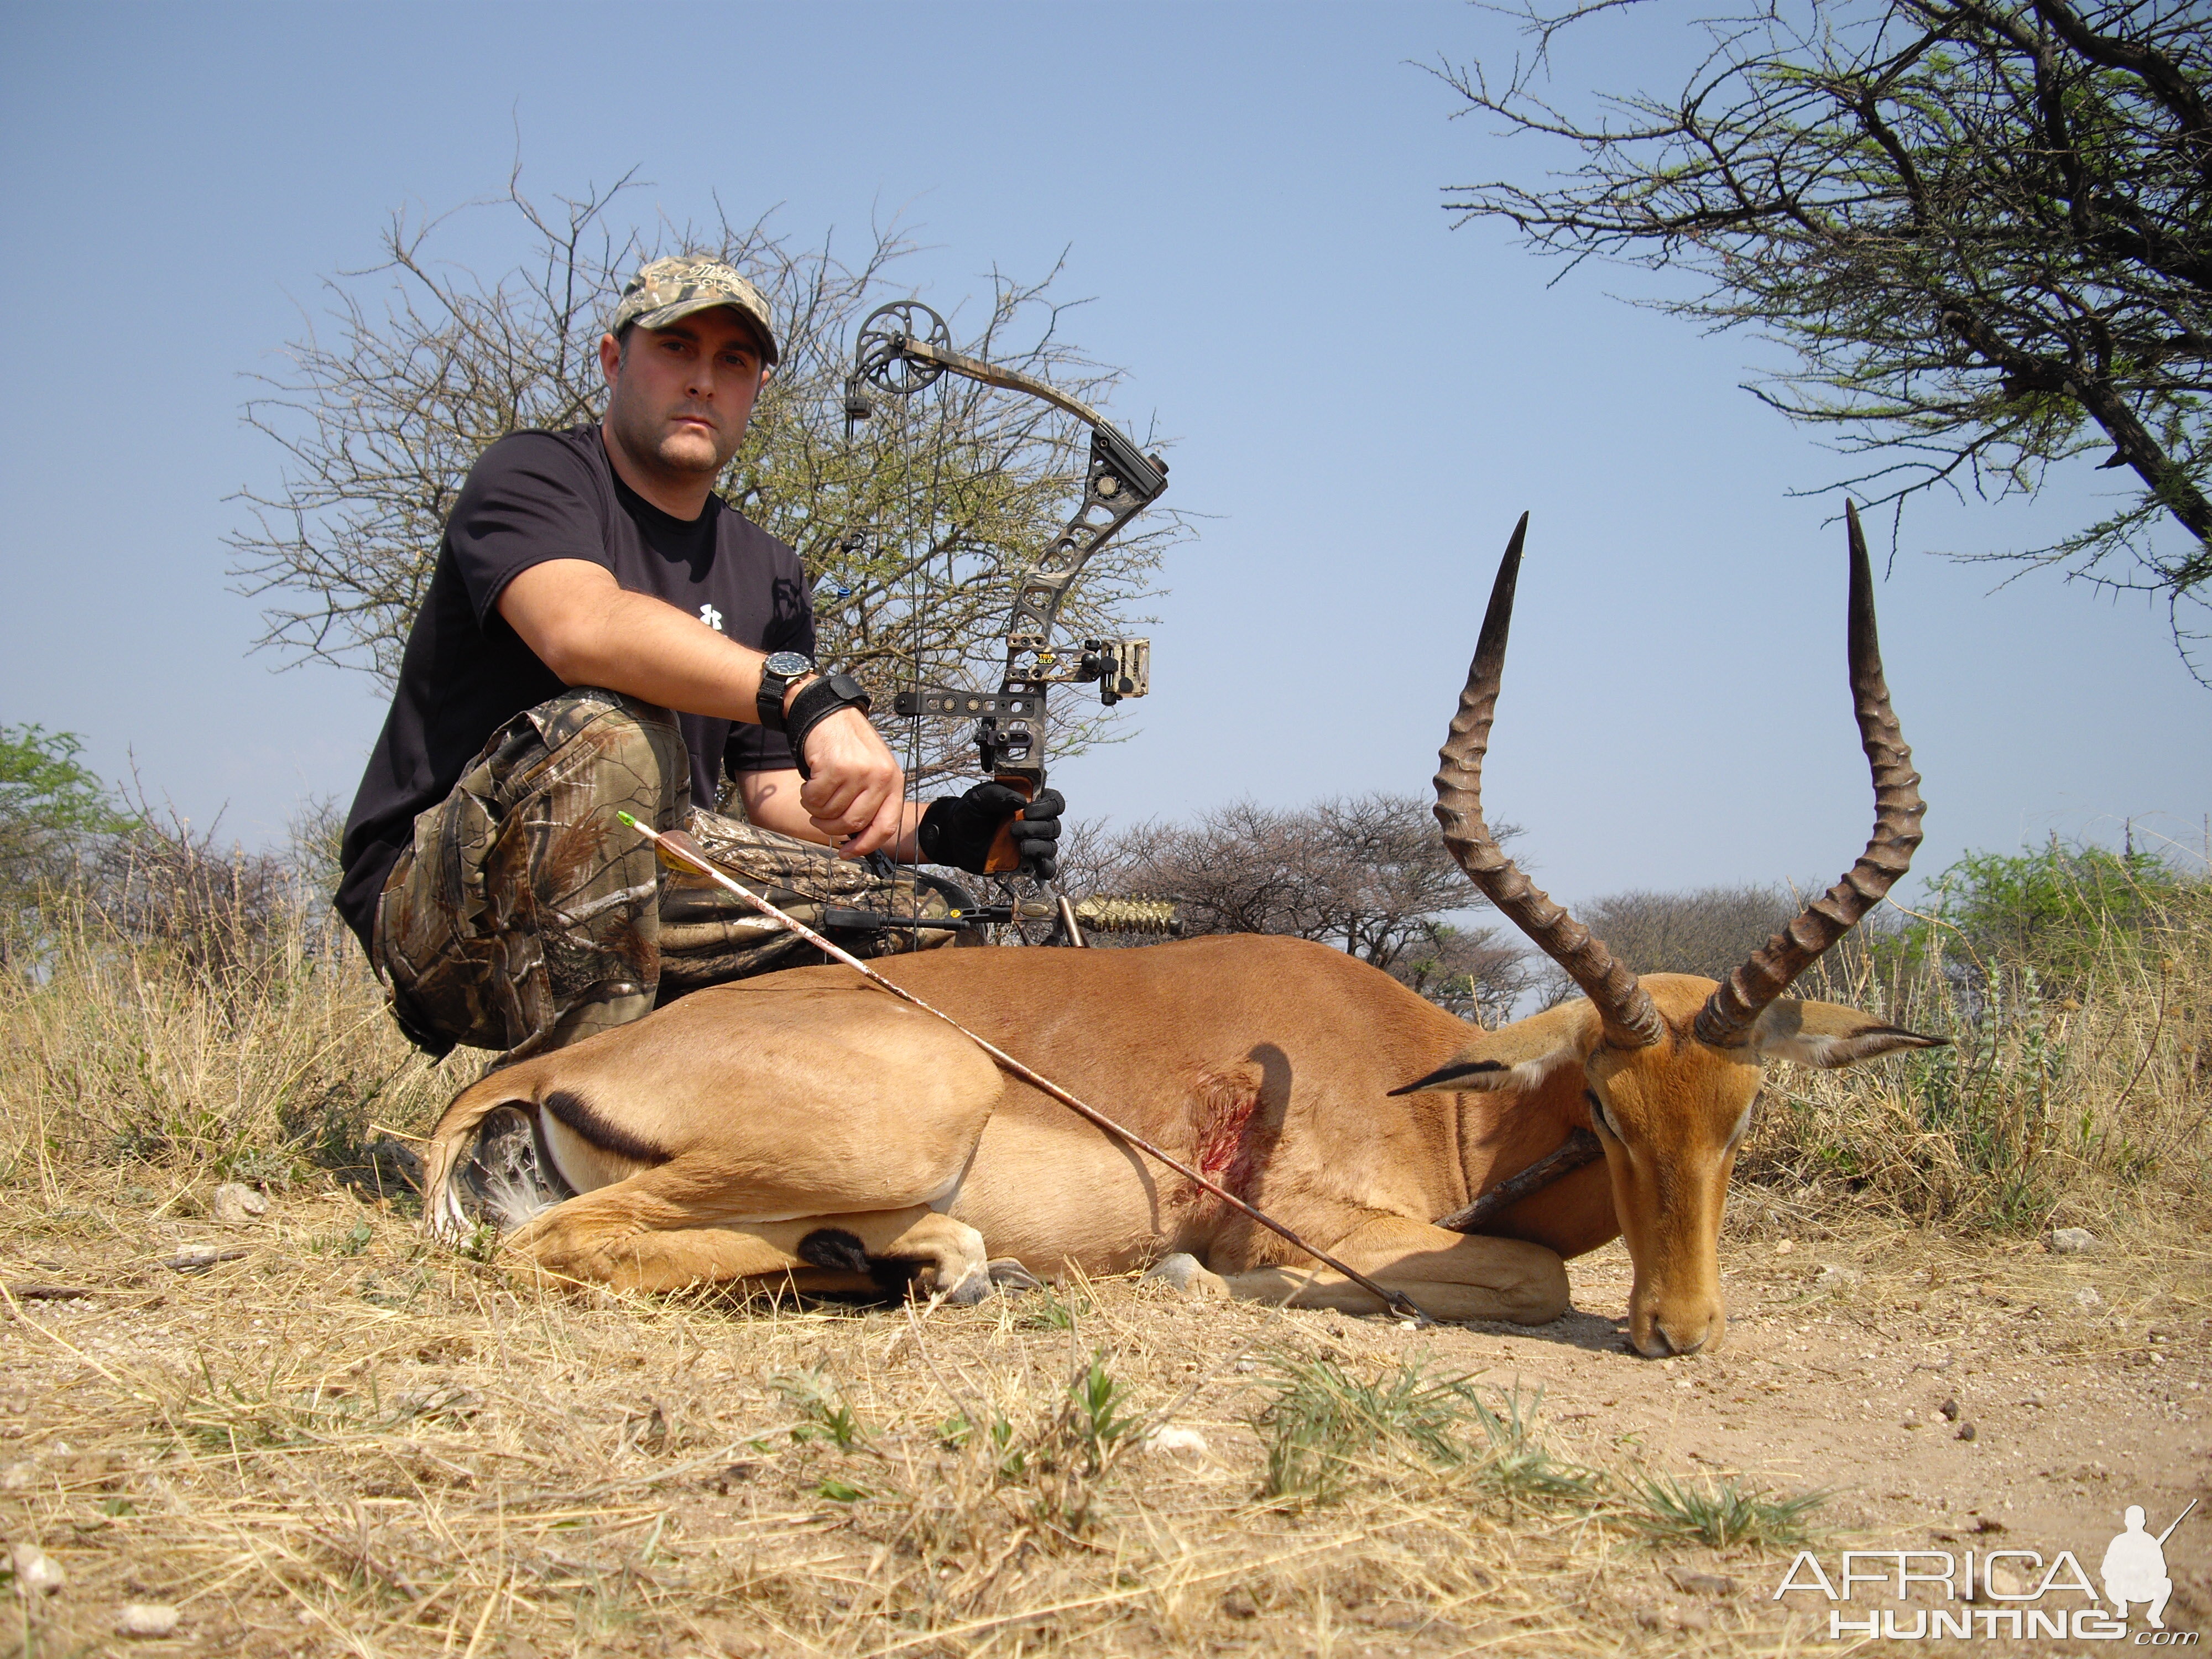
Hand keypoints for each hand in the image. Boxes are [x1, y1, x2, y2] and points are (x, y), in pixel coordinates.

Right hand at [796, 705, 905, 856]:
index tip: (848, 853)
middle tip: (820, 818)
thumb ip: (871, 800)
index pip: (886, 826)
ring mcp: (858, 771)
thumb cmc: (848, 746)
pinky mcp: (835, 767)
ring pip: (831, 813)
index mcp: (894, 781)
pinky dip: (807, 796)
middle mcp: (880, 777)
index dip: (866, 845)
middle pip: (854, 823)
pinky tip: (810, 782)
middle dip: (832, 827)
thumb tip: (859, 839)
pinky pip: (815, 799)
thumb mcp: (871, 770)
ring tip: (816, 793)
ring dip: (816, 810)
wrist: (828, 713)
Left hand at [918, 783, 1065, 878]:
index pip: (1054, 801)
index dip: (1047, 806)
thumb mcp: (978, 797)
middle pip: (1053, 825)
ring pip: (1050, 846)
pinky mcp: (1027, 863)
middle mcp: (1036, 823)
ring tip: (1020, 846)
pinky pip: (1046, 867)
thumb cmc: (970, 813)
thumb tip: (1019, 800)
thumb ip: (997, 794)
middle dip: (1037, 827)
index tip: (1028, 809)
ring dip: (1038, 846)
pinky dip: (1046, 868)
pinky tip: (1037, 865)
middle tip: (1014, 828)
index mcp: (1030, 802)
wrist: (955, 838)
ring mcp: (1032, 843)